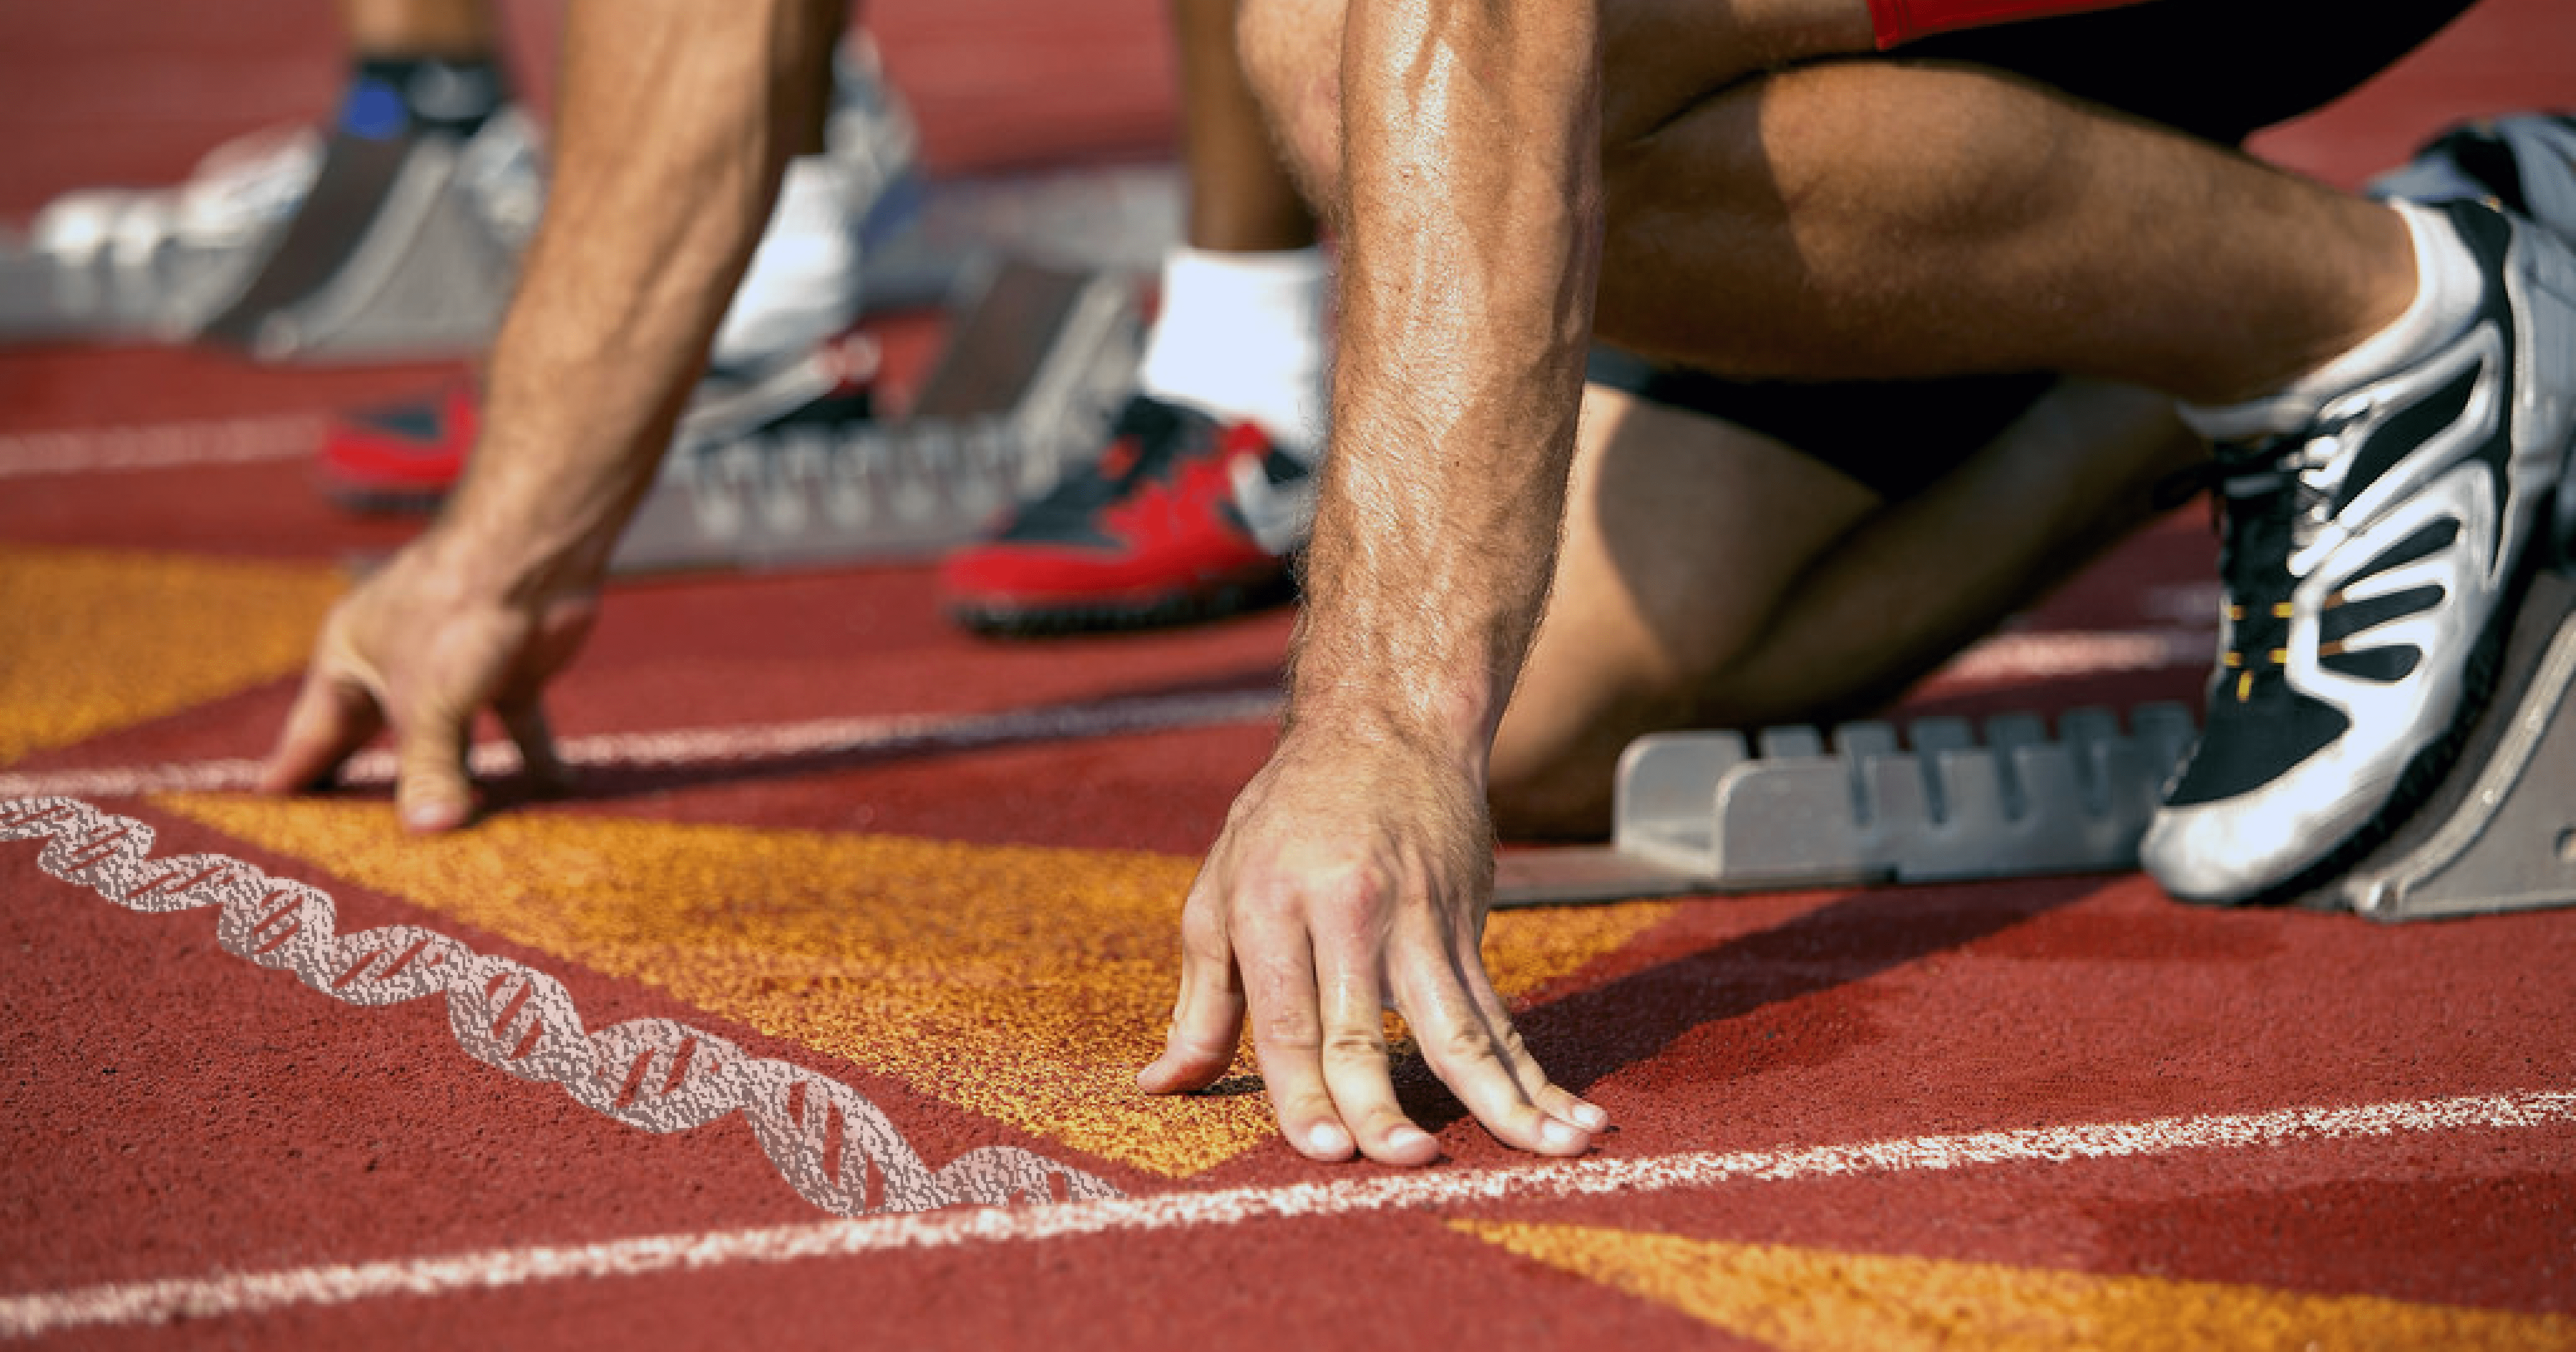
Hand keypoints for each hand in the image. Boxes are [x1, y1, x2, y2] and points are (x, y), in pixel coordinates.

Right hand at [258, 534, 597, 831]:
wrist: (531, 551)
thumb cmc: (454, 610)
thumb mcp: (428, 702)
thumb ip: (428, 772)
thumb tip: (429, 833)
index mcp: (349, 660)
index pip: (311, 734)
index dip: (294, 777)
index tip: (269, 823)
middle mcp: (397, 666)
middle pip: (377, 744)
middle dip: (373, 794)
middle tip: (356, 852)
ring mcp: (456, 670)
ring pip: (452, 745)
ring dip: (459, 787)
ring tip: (454, 846)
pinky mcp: (511, 674)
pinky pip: (520, 731)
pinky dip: (535, 764)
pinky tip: (551, 801)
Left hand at [1137, 729, 1608, 1163]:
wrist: (1386, 725)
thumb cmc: (1286, 818)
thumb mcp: (1219, 891)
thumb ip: (1200, 1000)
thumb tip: (1160, 1086)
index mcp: (1271, 904)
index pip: (1288, 1019)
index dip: (1303, 1091)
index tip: (1324, 1151)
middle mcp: (1348, 912)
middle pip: (1365, 1028)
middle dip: (1385, 1105)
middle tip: (1403, 1161)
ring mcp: (1419, 919)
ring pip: (1459, 1026)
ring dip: (1502, 1099)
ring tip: (1542, 1150)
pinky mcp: (1467, 926)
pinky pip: (1500, 1016)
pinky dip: (1535, 1073)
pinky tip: (1572, 1118)